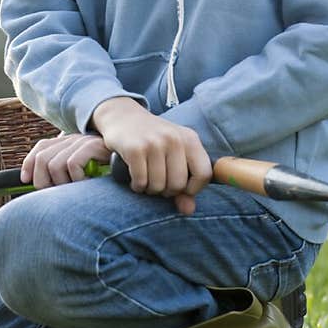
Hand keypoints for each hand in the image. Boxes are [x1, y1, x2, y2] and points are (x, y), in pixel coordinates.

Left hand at [19, 130, 111, 188]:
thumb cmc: (108, 170)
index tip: (25, 180)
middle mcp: (74, 139)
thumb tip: (41, 186)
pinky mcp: (94, 146)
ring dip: (61, 183)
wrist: (135, 157)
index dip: (29, 163)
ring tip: (73, 190)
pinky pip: (72, 164)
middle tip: (53, 193)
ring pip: (55, 164)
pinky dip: (75, 179)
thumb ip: (65, 173)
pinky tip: (84, 184)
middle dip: (42, 180)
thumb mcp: (84, 169)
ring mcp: (84, 141)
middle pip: (43, 158)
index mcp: (69, 141)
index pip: (41, 147)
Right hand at [90, 97, 212, 215]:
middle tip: (158, 182)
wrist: (123, 116)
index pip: (204, 174)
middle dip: (167, 191)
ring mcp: (154, 142)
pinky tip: (135, 179)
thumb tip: (188, 210)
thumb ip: (185, 184)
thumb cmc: (153, 141)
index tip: (180, 187)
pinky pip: (141, 181)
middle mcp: (174, 138)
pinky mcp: (135, 148)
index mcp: (190, 139)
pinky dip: (137, 186)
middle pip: (178, 184)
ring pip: (158, 186)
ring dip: (150, 189)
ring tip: (146, 179)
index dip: (193, 189)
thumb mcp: (173, 155)